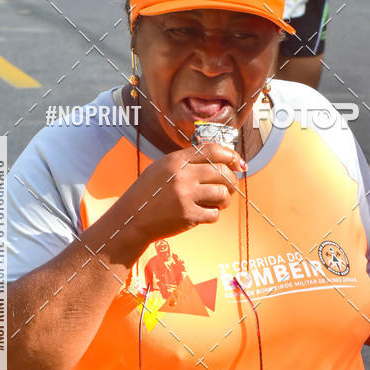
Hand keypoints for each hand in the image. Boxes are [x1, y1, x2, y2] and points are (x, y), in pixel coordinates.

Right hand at [123, 143, 244, 243]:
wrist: (131, 220)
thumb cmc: (148, 194)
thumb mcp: (162, 169)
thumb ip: (187, 162)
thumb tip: (221, 161)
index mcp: (176, 160)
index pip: (213, 150)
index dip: (231, 155)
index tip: (238, 163)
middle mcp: (182, 176)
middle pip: (222, 172)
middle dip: (231, 181)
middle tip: (229, 188)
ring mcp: (185, 196)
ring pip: (223, 194)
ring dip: (225, 200)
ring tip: (217, 203)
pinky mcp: (188, 216)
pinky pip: (214, 214)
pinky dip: (213, 215)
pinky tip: (204, 213)